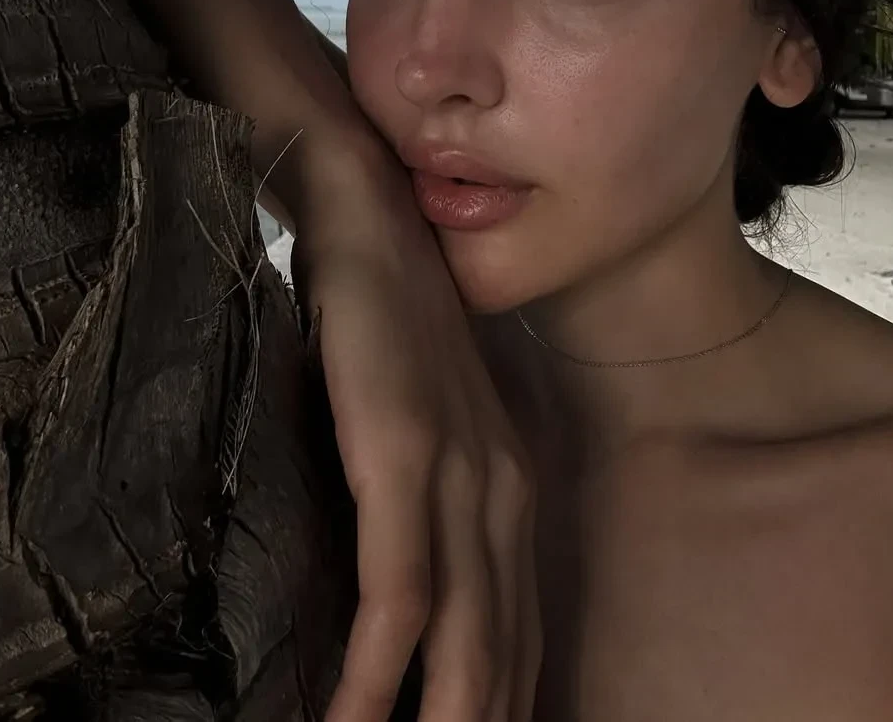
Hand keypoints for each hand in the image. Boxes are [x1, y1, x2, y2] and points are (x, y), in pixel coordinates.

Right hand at [289, 156, 540, 721]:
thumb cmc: (386, 325)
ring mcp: (458, 474)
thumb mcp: (428, 424)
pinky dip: (373, 673)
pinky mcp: (401, 456)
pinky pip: (397, 591)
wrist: (372, 219)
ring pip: (462, 642)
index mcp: (513, 492)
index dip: (504, 712)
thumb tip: (403, 594)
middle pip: (501, 657)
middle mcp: (503, 493)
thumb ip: (430, 503)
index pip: (520, 638)